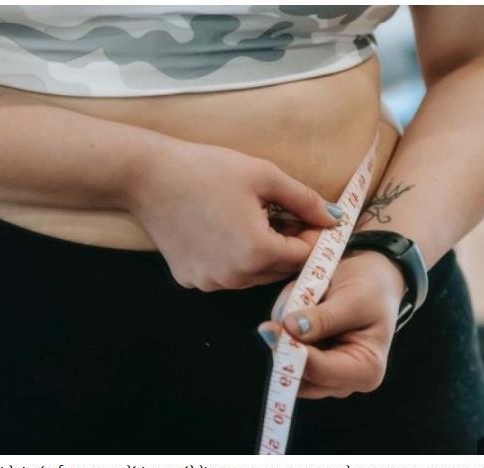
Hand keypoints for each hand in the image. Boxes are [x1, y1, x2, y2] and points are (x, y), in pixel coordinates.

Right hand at [126, 139, 341, 290]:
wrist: (148, 178)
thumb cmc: (206, 170)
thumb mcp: (264, 176)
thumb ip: (305, 200)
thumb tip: (334, 219)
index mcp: (257, 252)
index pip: (304, 257)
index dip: (312, 236)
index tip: (308, 216)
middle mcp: (234, 277)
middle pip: (279, 270)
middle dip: (287, 246)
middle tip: (279, 215)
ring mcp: (209, 282)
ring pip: (253, 276)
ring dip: (260, 255)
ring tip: (250, 221)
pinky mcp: (190, 280)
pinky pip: (225, 275)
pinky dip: (232, 259)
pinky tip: (220, 231)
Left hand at [258, 250, 405, 397]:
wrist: (372, 281)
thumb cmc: (371, 290)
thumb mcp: (353, 300)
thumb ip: (323, 318)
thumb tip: (290, 329)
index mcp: (366, 370)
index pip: (319, 371)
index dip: (292, 351)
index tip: (268, 329)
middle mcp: (345, 382)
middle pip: (298, 377)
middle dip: (284, 345)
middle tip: (274, 319)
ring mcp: (324, 376)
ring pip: (285, 365)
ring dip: (282, 336)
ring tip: (298, 305)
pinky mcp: (308, 364)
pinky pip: (282, 353)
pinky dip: (282, 332)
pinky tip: (297, 311)